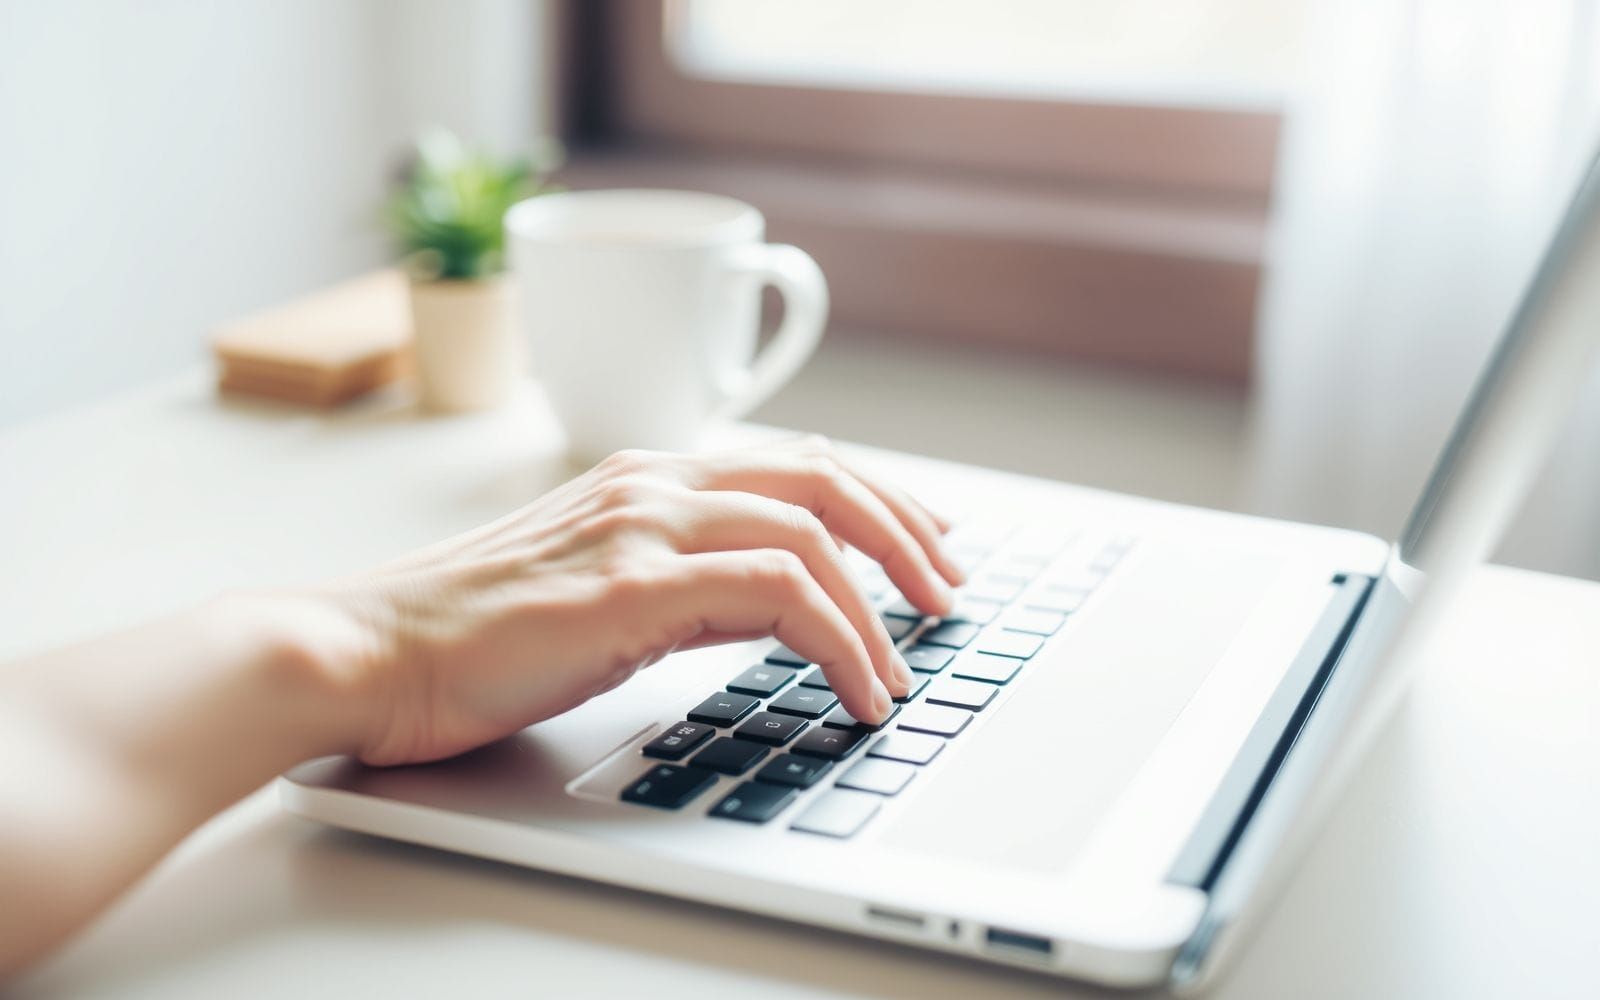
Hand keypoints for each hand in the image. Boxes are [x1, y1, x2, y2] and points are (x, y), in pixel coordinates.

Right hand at [330, 437, 963, 766]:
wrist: (367, 651)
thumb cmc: (467, 635)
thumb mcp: (596, 592)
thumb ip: (678, 581)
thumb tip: (763, 604)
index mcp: (644, 478)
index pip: (792, 465)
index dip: (876, 500)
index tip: (922, 544)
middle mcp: (653, 482)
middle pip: (823, 477)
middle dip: (906, 531)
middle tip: (949, 590)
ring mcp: (643, 524)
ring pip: (813, 531)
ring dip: (883, 601)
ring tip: (907, 664)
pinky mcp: (634, 583)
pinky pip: (780, 592)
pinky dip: (840, 639)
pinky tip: (857, 687)